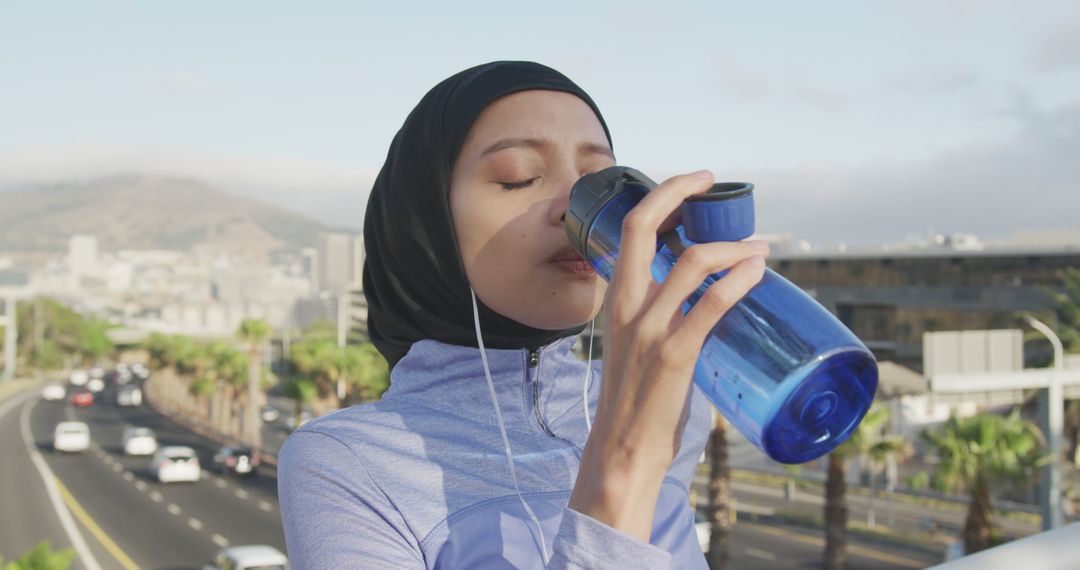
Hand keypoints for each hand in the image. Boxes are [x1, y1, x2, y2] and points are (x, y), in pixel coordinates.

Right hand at [568, 169, 768, 539]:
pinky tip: (758, 273)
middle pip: (646, 226)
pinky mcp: (675, 355)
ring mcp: (649, 329)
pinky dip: (741, 280)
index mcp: (615, 302)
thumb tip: (709, 303)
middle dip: (681, 191)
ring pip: (694, 262)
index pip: (630, 230)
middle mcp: (626, 307)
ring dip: (734, 247)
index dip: (662, 195)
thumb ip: (661, 321)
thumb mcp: (635, 348)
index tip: (693, 183)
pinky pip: (713, 304)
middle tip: (712, 182)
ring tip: (759, 249)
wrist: (622, 453)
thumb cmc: (634, 405)